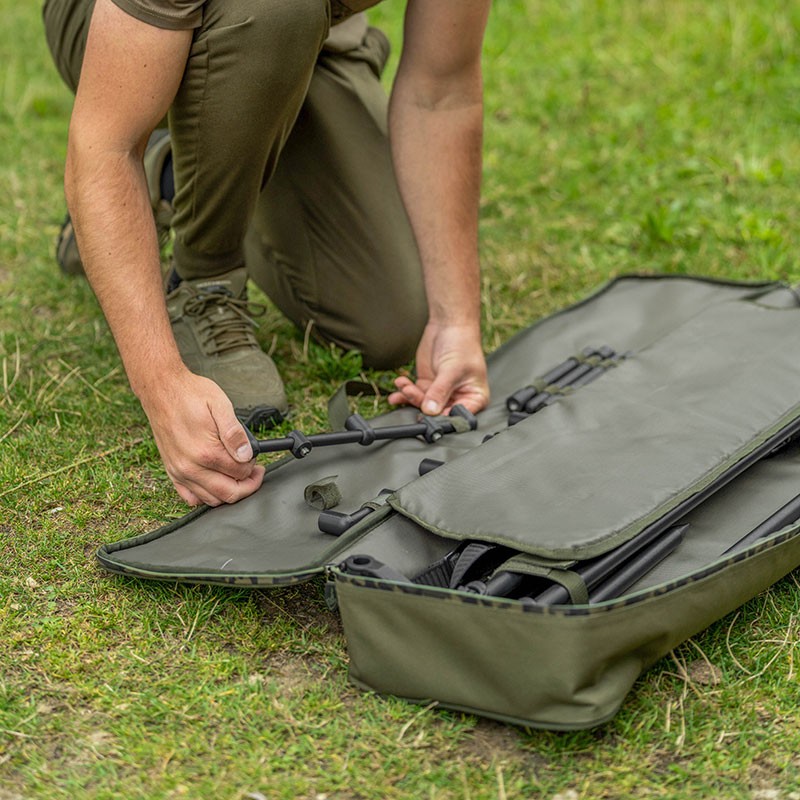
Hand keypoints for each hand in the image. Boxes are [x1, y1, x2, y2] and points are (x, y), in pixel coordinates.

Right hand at [140, 371, 264, 505]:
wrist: (161, 390)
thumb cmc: (190, 395)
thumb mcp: (220, 405)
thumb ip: (235, 433)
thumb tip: (247, 454)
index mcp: (206, 452)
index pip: (240, 473)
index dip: (253, 467)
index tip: (255, 458)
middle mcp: (190, 467)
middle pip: (228, 493)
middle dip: (247, 486)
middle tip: (254, 472)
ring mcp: (179, 472)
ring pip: (211, 499)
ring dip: (229, 492)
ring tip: (238, 476)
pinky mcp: (172, 471)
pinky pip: (190, 497)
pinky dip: (206, 496)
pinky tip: (215, 482)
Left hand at [388, 321, 488, 415]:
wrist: (449, 324)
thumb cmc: (462, 344)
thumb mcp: (452, 370)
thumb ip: (440, 391)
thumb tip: (430, 410)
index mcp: (474, 398)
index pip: (458, 416)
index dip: (443, 418)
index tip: (428, 415)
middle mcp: (458, 398)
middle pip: (438, 412)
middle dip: (421, 404)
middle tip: (410, 393)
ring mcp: (441, 392)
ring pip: (423, 404)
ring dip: (410, 396)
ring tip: (404, 385)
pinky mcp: (428, 385)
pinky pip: (415, 394)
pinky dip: (405, 392)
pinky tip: (399, 386)